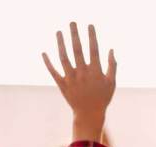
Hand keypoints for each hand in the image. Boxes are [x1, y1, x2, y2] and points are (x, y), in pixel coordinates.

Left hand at [42, 23, 116, 141]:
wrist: (89, 114)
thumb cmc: (102, 98)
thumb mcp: (112, 83)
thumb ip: (112, 66)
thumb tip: (111, 50)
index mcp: (95, 71)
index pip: (93, 49)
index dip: (91, 36)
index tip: (89, 25)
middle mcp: (82, 73)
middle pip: (77, 50)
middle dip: (74, 35)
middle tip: (72, 23)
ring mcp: (71, 78)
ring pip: (64, 57)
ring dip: (60, 44)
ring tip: (59, 32)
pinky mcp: (62, 85)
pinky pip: (53, 72)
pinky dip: (48, 63)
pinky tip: (44, 53)